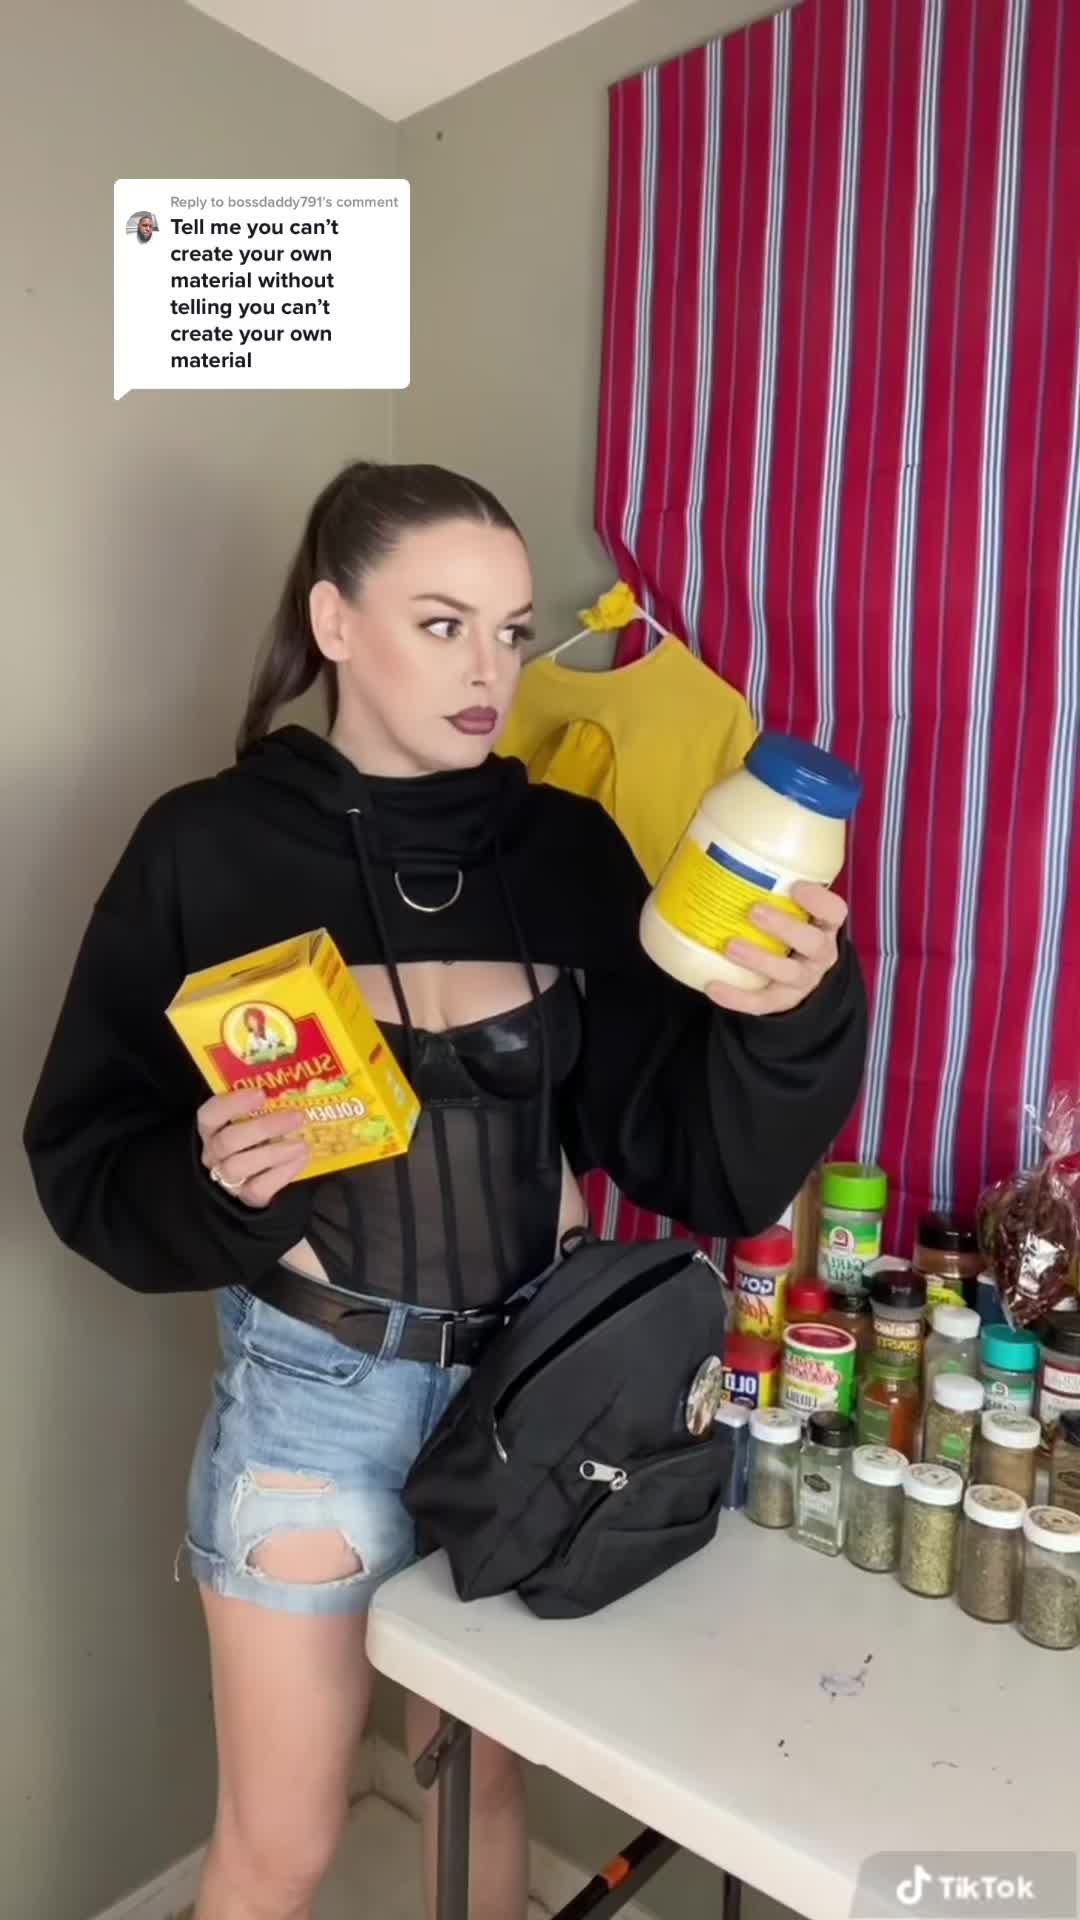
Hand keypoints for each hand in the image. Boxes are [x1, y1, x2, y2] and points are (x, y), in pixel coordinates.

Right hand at [197, 1088, 309, 1207]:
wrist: (264, 1176)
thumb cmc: (259, 1136)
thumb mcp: (255, 1117)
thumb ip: (266, 1104)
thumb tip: (296, 1084)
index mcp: (211, 1129)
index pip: (210, 1115)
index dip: (232, 1104)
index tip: (261, 1093)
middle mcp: (214, 1153)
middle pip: (227, 1142)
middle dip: (263, 1128)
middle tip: (297, 1116)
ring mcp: (227, 1178)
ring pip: (238, 1166)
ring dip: (274, 1152)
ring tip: (302, 1143)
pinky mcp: (246, 1197)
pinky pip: (259, 1188)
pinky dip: (282, 1172)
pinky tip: (301, 1158)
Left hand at [705, 881, 847, 1016]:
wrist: (794, 976)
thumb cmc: (787, 928)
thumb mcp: (790, 905)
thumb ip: (773, 882)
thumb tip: (724, 837)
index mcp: (824, 926)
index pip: (835, 912)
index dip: (820, 901)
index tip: (797, 886)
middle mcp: (820, 954)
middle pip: (813, 944)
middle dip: (785, 928)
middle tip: (754, 911)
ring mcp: (803, 981)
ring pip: (788, 974)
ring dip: (760, 959)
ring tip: (730, 946)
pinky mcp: (782, 1002)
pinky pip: (762, 1003)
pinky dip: (737, 998)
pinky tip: (712, 986)